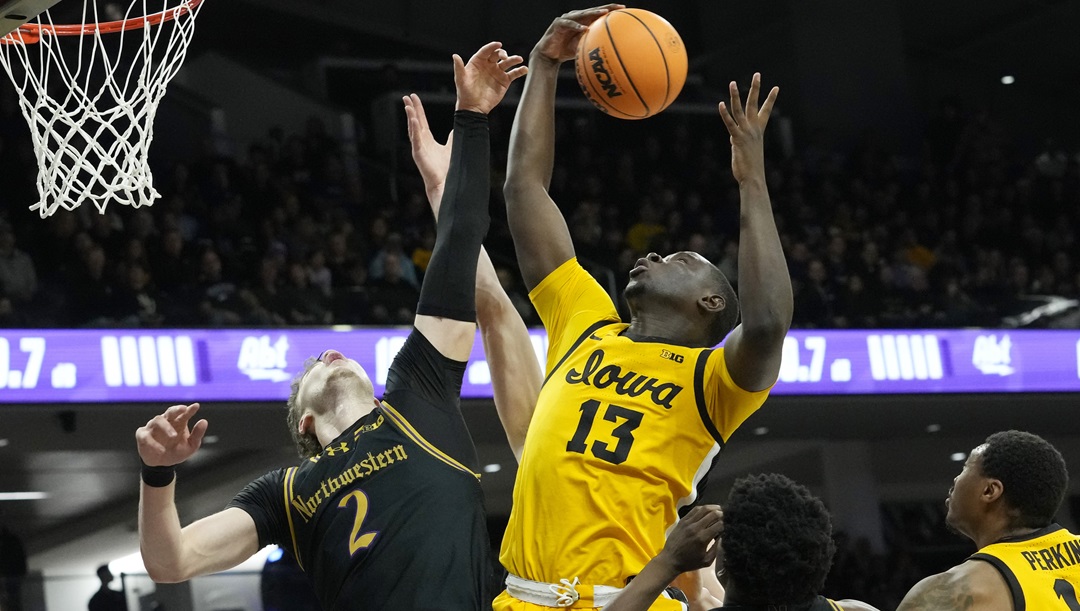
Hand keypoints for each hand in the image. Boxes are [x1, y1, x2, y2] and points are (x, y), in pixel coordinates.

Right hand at [136, 403, 208, 466]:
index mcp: (179, 422)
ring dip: (166, 427)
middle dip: (176, 409)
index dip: (190, 409)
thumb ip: (197, 434)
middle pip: (170, 411)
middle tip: (183, 409)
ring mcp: (153, 427)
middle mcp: (166, 421)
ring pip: (158, 420)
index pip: (184, 413)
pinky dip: (153, 443)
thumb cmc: (177, 452)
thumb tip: (204, 421)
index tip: (196, 406)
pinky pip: (145, 436)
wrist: (162, 465)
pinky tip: (161, 450)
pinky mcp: (142, 436)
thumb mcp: (191, 446)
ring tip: (174, 436)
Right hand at [403, 93, 451, 208]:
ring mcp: (418, 147)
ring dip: (410, 116)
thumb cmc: (446, 168)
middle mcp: (421, 142)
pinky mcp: (418, 154)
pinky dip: (413, 129)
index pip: (421, 121)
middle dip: (411, 109)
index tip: (414, 98)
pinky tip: (412, 119)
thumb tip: (456, 129)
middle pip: (415, 122)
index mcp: (427, 140)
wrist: (445, 182)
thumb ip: (452, 138)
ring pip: (412, 129)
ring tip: (408, 105)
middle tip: (407, 97)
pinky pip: (415, 139)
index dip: (418, 109)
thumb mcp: (451, 147)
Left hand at [454, 41, 527, 113]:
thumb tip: (455, 55)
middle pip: (497, 55)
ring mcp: (497, 72)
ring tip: (519, 59)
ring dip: (514, 59)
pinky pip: (514, 74)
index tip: (498, 44)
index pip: (486, 51)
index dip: (492, 46)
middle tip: (505, 57)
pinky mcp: (504, 81)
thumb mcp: (461, 79)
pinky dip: (520, 71)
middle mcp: (489, 65)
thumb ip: (459, 67)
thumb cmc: (465, 93)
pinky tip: (525, 69)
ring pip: (507, 63)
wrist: (473, 108)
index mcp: (478, 62)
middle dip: (502, 53)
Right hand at [532, 4, 623, 63]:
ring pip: (582, 14)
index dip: (610, 10)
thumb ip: (592, 44)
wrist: (548, 56)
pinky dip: (576, 27)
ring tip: (604, 13)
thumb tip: (608, 50)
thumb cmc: (566, 51)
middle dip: (606, 8)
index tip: (624, 9)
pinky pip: (568, 24)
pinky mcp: (558, 24)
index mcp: (583, 21)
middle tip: (619, 7)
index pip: (598, 14)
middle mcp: (576, 17)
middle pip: (593, 10)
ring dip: (593, 13)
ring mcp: (567, 19)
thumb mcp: (582, 47)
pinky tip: (584, 29)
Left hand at [658, 505, 723, 572]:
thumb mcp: (707, 561)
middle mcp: (696, 527)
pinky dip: (703, 508)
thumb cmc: (689, 562)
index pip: (719, 525)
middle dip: (722, 513)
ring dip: (714, 508)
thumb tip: (724, 537)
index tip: (729, 525)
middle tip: (727, 515)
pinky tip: (708, 510)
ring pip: (703, 509)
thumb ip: (717, 549)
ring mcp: (688, 522)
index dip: (726, 524)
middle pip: (712, 514)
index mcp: (702, 538)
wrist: (670, 559)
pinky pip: (694, 510)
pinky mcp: (682, 520)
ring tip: (720, 510)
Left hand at [718, 73, 777, 185]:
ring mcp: (746, 132)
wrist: (753, 177)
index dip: (771, 99)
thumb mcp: (746, 150)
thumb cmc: (750, 167)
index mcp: (759, 131)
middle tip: (757, 74)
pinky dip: (725, 114)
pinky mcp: (737, 138)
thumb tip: (732, 138)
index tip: (776, 87)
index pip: (766, 111)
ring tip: (732, 83)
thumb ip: (739, 140)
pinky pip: (730, 123)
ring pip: (740, 110)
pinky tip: (721, 104)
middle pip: (754, 104)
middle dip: (756, 88)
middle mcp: (754, 129)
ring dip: (735, 95)